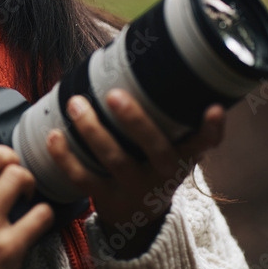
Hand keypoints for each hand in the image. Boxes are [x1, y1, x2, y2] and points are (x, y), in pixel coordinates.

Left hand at [46, 92, 224, 256]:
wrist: (140, 217)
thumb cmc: (153, 161)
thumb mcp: (171, 144)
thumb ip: (165, 112)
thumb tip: (139, 51)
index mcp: (184, 156)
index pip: (204, 143)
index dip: (211, 128)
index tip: (213, 108)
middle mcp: (163, 173)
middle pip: (154, 148)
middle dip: (135, 121)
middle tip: (114, 95)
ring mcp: (135, 188)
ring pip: (115, 160)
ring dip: (92, 130)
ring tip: (75, 104)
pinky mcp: (107, 199)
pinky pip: (84, 178)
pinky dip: (66, 158)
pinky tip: (54, 136)